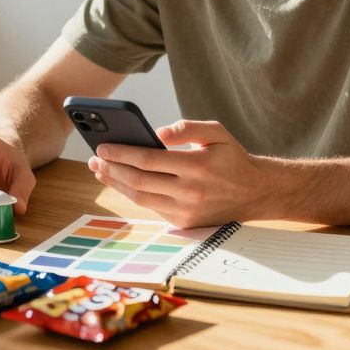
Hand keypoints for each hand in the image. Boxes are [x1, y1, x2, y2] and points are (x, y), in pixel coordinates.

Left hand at [87, 120, 272, 227]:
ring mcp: (186, 210)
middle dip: (112, 168)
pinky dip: (132, 194)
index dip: (122, 153)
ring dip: (116, 183)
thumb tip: (158, 132)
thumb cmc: (232, 158)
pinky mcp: (184, 222)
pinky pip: (151, 207)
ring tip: (100, 170)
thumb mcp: (217, 132)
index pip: (149, 160)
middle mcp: (190, 191)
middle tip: (94, 158)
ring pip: (140, 197)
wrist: (254, 193)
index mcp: (197, 166)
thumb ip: (187, 128)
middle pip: (139, 180)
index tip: (102, 146)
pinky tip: (120, 182)